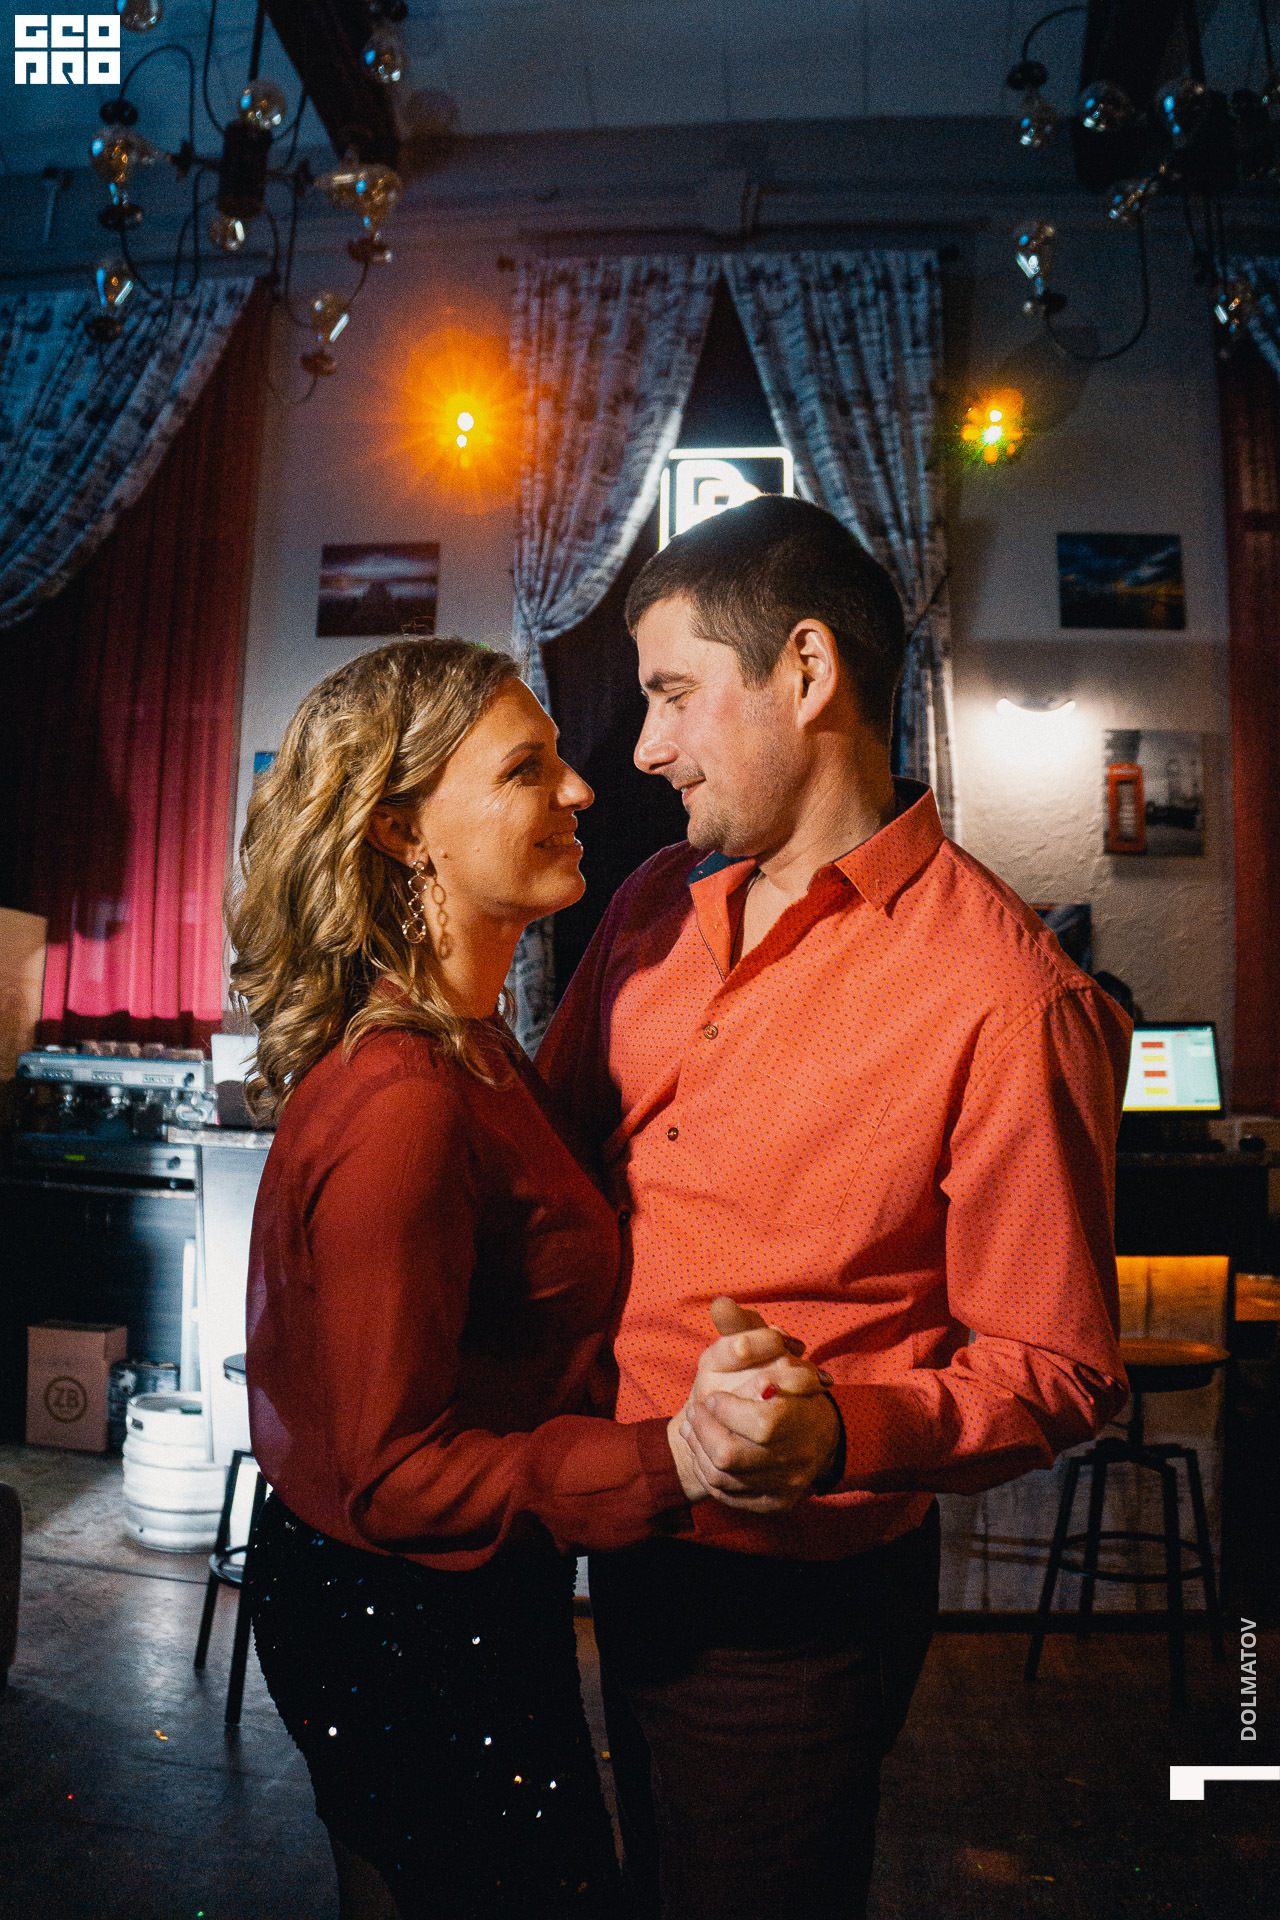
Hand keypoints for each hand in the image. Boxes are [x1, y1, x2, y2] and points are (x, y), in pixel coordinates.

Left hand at [669, 1299, 839, 1510]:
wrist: (812, 1432)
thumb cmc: (780, 1380)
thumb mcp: (763, 1349)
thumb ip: (742, 1326)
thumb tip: (719, 1302)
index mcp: (800, 1413)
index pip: (761, 1424)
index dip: (727, 1413)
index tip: (712, 1398)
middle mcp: (799, 1455)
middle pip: (731, 1457)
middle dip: (703, 1435)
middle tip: (696, 1415)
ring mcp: (787, 1484)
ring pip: (725, 1480)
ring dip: (698, 1454)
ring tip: (693, 1431)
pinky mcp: (778, 1504)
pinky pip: (732, 1498)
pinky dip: (711, 1479)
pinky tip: (705, 1457)